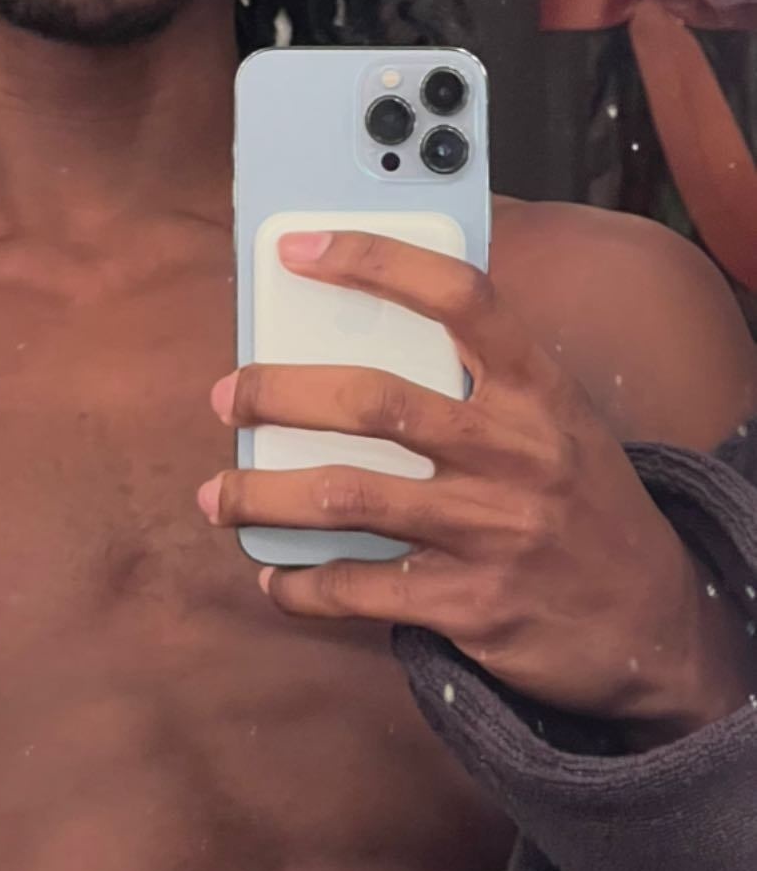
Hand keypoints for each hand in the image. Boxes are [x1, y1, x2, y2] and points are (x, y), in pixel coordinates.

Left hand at [200, 230, 754, 738]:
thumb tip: (353, 333)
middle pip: (374, 402)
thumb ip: (477, 379)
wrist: (653, 619)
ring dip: (263, 494)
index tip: (299, 250)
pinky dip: (300, 585)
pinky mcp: (472, 604)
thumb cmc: (580, 501)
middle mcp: (516, 451)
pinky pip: (359, 589)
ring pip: (347, 496)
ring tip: (217, 493)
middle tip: (227, 395)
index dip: (375, 262)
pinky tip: (275, 577)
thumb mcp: (555, 420)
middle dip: (278, 393)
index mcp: (537, 388)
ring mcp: (493, 530)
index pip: (458, 298)